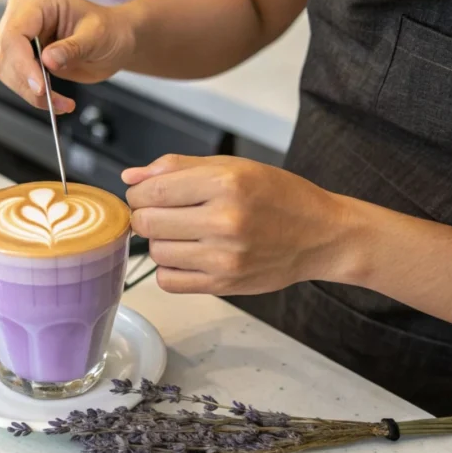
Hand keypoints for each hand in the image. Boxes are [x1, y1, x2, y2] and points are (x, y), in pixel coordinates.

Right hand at [0, 0, 137, 112]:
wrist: (114, 41)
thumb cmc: (108, 31)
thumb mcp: (97, 37)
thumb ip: (72, 48)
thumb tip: (48, 60)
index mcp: (41, 0)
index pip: (15, 32)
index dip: (22, 62)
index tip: (39, 87)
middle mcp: (24, 13)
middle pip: (6, 52)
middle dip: (25, 81)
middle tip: (50, 100)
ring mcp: (20, 33)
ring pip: (5, 68)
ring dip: (28, 92)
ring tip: (58, 103)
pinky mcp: (21, 54)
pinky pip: (13, 77)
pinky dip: (30, 94)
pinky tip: (53, 101)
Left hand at [123, 155, 351, 295]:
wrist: (321, 235)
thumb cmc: (279, 196)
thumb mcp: (232, 167)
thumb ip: (177, 168)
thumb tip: (130, 176)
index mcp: (225, 184)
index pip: (150, 191)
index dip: (139, 192)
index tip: (146, 193)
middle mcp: (225, 221)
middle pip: (147, 223)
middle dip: (145, 215)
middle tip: (163, 212)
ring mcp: (224, 257)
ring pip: (156, 252)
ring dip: (160, 242)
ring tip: (183, 232)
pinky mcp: (224, 285)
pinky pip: (168, 281)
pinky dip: (170, 268)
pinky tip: (189, 254)